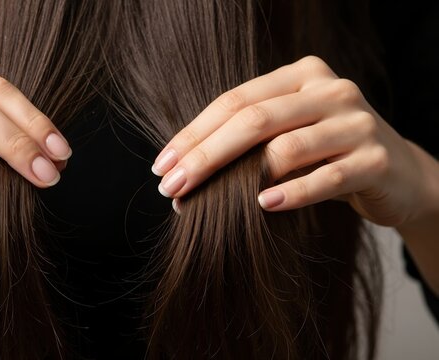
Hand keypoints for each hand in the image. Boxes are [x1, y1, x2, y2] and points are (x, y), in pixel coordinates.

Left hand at [152, 55, 433, 227]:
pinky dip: (292, 193)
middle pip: (254, 120)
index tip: (161, 167)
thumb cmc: (326, 155)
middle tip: (171, 187)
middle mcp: (330, 90)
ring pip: (288, 147)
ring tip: (206, 204)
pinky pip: (326, 177)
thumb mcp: (287, 135)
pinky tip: (263, 206)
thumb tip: (179, 174)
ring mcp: (357, 122)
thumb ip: (245, 142)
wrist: (398, 175)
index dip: (193, 134)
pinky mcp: (376, 159)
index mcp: (301, 75)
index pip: (235, 101)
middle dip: (204, 156)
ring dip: (240, 180)